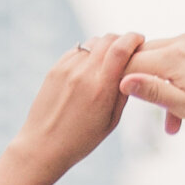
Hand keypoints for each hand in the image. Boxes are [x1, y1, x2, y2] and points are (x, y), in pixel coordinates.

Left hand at [15, 34, 142, 176]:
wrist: (43, 145)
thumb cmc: (81, 139)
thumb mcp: (111, 121)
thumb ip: (123, 93)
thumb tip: (134, 70)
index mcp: (101, 88)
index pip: (120, 48)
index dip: (134, 38)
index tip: (140, 40)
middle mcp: (83, 73)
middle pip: (107, 39)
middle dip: (121, 40)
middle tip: (127, 50)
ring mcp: (67, 69)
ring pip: (92, 43)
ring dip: (104, 46)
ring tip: (108, 61)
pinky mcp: (55, 69)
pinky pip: (77, 50)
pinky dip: (88, 53)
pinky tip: (90, 68)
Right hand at [122, 33, 184, 170]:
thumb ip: (153, 92)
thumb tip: (122, 81)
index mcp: (176, 57)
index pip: (133, 61)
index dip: (122, 79)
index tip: (119, 96)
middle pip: (152, 57)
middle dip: (150, 88)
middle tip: (158, 118)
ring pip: (175, 60)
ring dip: (173, 89)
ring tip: (184, 125)